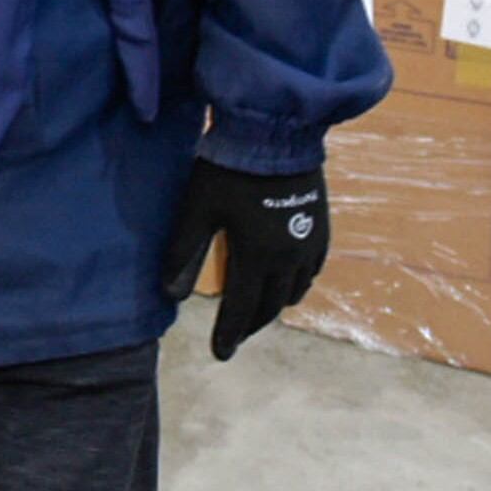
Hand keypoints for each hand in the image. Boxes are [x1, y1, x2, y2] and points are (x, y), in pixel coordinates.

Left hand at [160, 160, 328, 360]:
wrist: (274, 135)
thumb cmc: (229, 171)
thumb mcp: (197, 210)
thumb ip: (184, 252)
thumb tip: (170, 293)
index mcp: (256, 257)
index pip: (240, 308)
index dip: (229, 334)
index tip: (221, 355)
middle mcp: (288, 259)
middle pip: (270, 305)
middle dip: (251, 324)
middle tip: (236, 335)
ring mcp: (309, 244)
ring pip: (294, 291)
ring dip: (274, 305)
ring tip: (257, 310)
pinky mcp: (320, 226)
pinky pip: (311, 270)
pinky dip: (296, 285)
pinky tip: (287, 282)